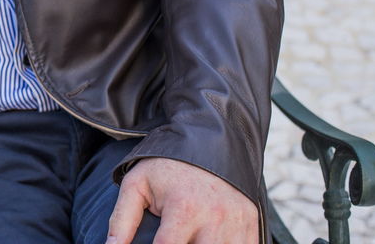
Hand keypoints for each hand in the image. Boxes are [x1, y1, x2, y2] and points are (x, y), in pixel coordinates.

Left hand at [109, 158, 257, 243]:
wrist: (207, 142)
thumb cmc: (166, 166)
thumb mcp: (137, 184)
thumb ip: (122, 219)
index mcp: (184, 208)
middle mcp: (215, 218)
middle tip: (173, 241)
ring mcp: (238, 223)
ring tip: (189, 240)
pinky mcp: (252, 225)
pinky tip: (207, 241)